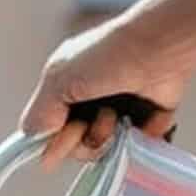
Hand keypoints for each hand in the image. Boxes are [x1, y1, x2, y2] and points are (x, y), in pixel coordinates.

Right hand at [20, 15, 189, 165]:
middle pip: (72, 146)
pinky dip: (135, 139)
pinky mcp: (144, 121)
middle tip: (92, 119)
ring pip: (100, 149)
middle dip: (80, 139)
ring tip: (117, 115)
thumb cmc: (109, 54)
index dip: (52, 142)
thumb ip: (37, 113)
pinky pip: (133, 147)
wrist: (162, 46)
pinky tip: (138, 123)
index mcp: (64, 89)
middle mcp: (88, 102)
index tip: (64, 133)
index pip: (46, 132)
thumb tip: (32, 137)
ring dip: (105, 136)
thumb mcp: (58, 79)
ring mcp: (116, 113)